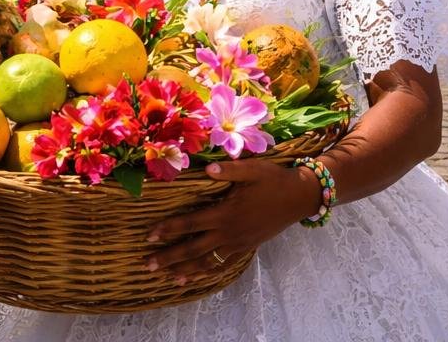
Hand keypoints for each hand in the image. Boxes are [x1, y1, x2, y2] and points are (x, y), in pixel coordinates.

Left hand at [143, 160, 320, 280]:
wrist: (299, 197)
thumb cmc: (273, 180)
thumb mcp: (252, 170)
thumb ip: (229, 171)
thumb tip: (207, 169)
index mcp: (225, 214)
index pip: (190, 224)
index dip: (168, 230)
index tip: (149, 236)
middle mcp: (229, 233)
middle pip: (193, 249)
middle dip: (170, 258)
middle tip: (148, 265)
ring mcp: (238, 244)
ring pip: (208, 262)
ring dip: (187, 270)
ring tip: (169, 278)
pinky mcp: (247, 247)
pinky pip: (224, 265)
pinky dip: (209, 272)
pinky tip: (198, 276)